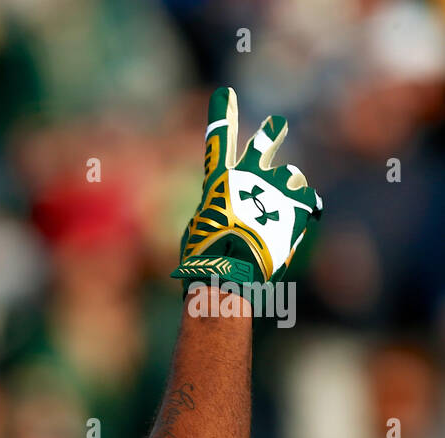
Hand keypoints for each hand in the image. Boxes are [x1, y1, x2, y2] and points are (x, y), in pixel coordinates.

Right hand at [171, 87, 321, 287]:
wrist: (232, 276)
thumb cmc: (206, 259)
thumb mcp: (199, 230)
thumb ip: (218, 208)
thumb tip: (236, 206)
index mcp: (220, 182)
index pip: (218, 141)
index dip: (221, 116)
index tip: (225, 94)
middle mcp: (251, 176)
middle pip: (264, 142)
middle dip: (270, 133)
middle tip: (276, 126)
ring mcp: (279, 188)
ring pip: (289, 180)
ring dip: (284, 194)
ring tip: (274, 222)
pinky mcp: (301, 206)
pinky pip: (306, 205)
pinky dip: (298, 218)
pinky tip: (287, 235)